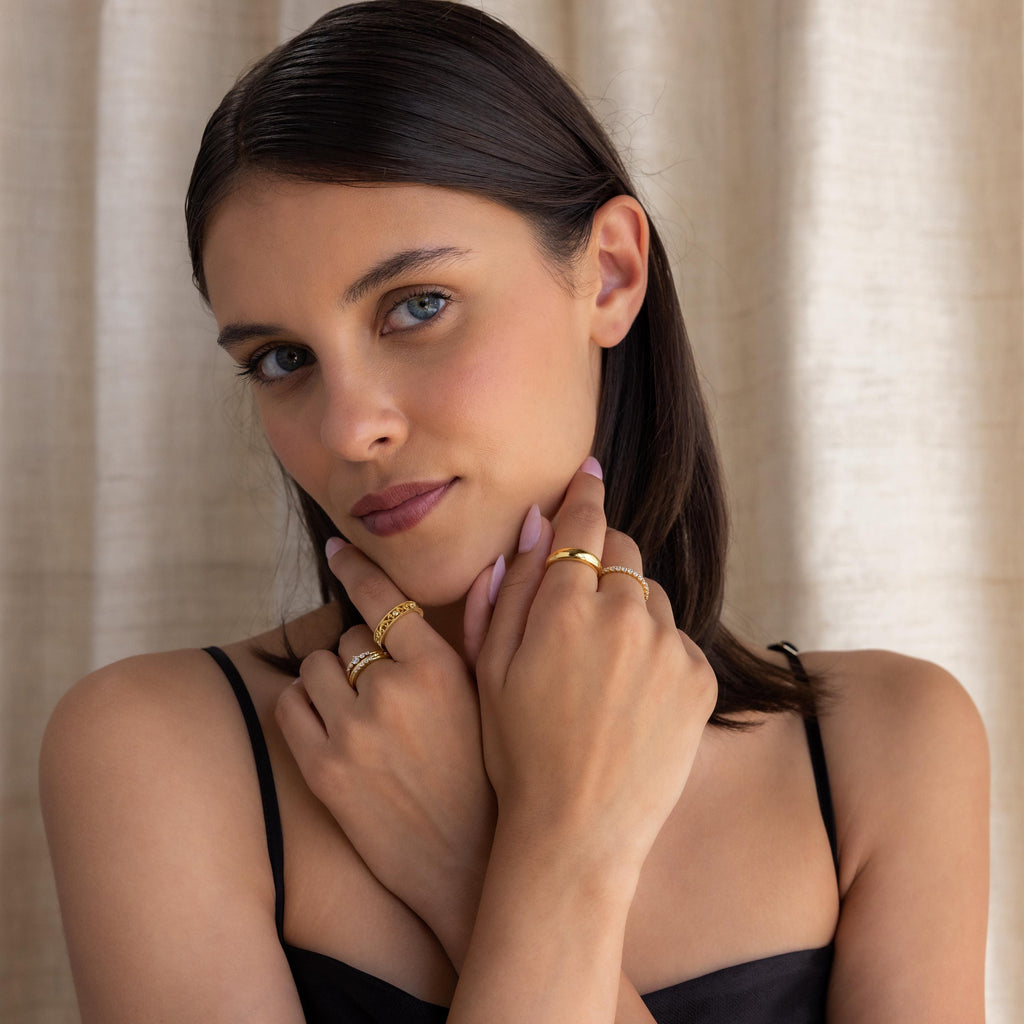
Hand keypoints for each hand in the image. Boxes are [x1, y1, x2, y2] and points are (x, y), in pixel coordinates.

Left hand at [275, 542, 495, 966]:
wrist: (467, 864)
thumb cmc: (490, 772)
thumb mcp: (496, 694)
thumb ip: (487, 624)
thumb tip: (490, 564)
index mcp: (439, 668)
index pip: (381, 597)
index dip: (356, 567)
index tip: (337, 548)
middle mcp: (392, 692)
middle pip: (351, 635)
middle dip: (365, 652)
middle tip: (387, 683)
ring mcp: (353, 731)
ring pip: (316, 665)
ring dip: (332, 677)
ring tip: (361, 706)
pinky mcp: (322, 769)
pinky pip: (290, 704)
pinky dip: (305, 705)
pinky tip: (333, 722)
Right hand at [476, 461, 717, 878]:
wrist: (577, 831)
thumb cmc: (518, 750)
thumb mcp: (493, 666)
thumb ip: (513, 588)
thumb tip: (536, 525)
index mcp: (566, 607)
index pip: (582, 525)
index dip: (584, 494)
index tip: (589, 473)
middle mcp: (623, 613)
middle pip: (622, 551)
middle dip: (601, 562)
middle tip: (579, 606)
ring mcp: (668, 645)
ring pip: (650, 595)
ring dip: (628, 608)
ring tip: (600, 668)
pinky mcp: (699, 677)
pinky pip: (676, 638)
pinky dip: (655, 649)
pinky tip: (629, 695)